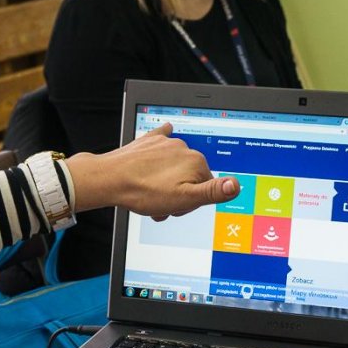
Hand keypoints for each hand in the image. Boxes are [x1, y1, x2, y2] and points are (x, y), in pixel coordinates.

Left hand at [63, 123, 239, 217]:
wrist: (110, 179)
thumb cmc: (145, 192)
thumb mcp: (183, 199)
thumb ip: (212, 192)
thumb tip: (236, 185)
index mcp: (196, 163)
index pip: (206, 186)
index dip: (192, 201)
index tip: (178, 207)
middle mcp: (184, 148)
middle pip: (191, 176)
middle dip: (179, 192)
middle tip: (162, 203)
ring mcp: (166, 142)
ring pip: (175, 166)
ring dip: (167, 181)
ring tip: (150, 194)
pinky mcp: (150, 141)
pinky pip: (162, 140)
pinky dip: (162, 147)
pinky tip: (162, 143)